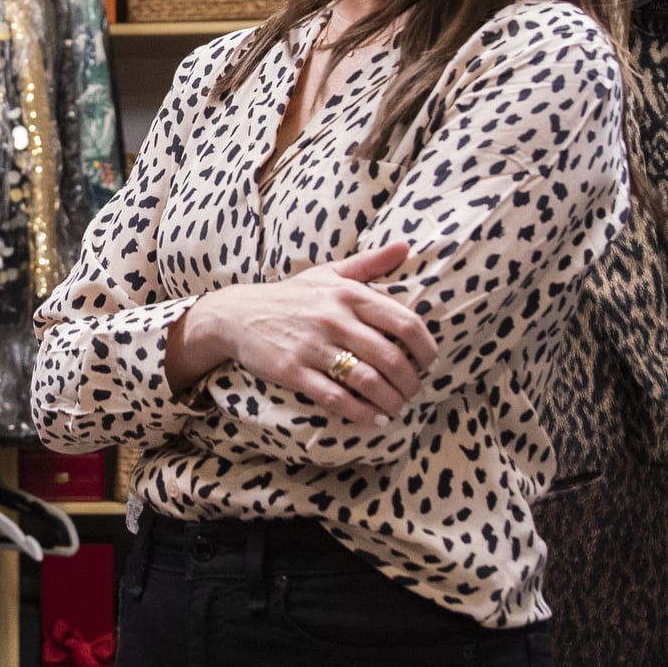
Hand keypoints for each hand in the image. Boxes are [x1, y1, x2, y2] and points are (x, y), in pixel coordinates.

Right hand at [176, 241, 438, 424]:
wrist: (238, 314)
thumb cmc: (292, 296)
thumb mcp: (329, 273)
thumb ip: (370, 262)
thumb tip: (405, 246)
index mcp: (349, 294)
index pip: (405, 322)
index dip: (425, 348)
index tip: (429, 363)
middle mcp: (335, 319)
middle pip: (390, 358)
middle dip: (410, 382)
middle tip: (415, 392)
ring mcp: (314, 346)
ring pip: (367, 381)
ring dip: (390, 401)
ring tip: (397, 409)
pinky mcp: (294, 371)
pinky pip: (336, 398)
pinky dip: (361, 414)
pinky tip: (373, 420)